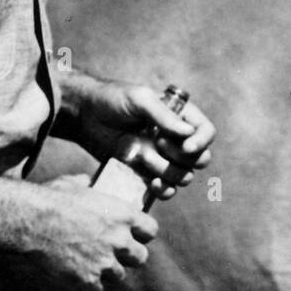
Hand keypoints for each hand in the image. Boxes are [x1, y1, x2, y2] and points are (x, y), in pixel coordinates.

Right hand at [32, 175, 159, 290]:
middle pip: (140, 257)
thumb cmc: (51, 198)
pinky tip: (77, 275)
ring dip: (106, 271)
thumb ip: (87, 184)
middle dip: (128, 256)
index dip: (142, 233)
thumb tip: (87, 181)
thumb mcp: (74, 184)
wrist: (31, 221)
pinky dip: (88, 284)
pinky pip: (97, 289)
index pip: (151, 230)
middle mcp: (120, 239)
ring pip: (118, 275)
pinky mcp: (88, 279)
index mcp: (123, 214)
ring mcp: (105, 262)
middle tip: (114, 253)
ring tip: (89, 262)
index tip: (134, 234)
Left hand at [76, 81, 214, 202]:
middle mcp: (175, 139)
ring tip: (142, 156)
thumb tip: (188, 133)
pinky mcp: (146, 174)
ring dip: (166, 171)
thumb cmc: (112, 99)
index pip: (206, 132)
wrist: (84, 115)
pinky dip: (164, 191)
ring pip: (183, 177)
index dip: (201, 142)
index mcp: (179, 116)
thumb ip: (163, 115)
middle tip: (158, 144)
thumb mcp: (139, 99)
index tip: (185, 146)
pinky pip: (166, 191)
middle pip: (200, 159)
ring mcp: (161, 158)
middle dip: (182, 157)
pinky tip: (150, 183)